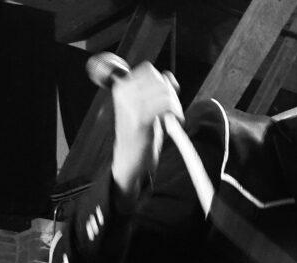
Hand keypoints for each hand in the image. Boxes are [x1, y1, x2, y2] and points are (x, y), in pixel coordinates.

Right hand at [111, 62, 182, 193]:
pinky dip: (175, 114)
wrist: (129, 159)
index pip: (149, 70)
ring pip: (165, 92)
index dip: (162, 82)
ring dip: (175, 106)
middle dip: (171, 94)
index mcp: (121, 86)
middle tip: (171, 111)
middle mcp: (123, 92)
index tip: (166, 96)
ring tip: (171, 118)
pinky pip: (165, 106)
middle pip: (159, 79)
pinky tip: (172, 123)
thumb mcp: (147, 105)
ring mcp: (130, 105)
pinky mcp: (140, 119)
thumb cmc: (140, 133)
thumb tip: (169, 76)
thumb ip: (157, 87)